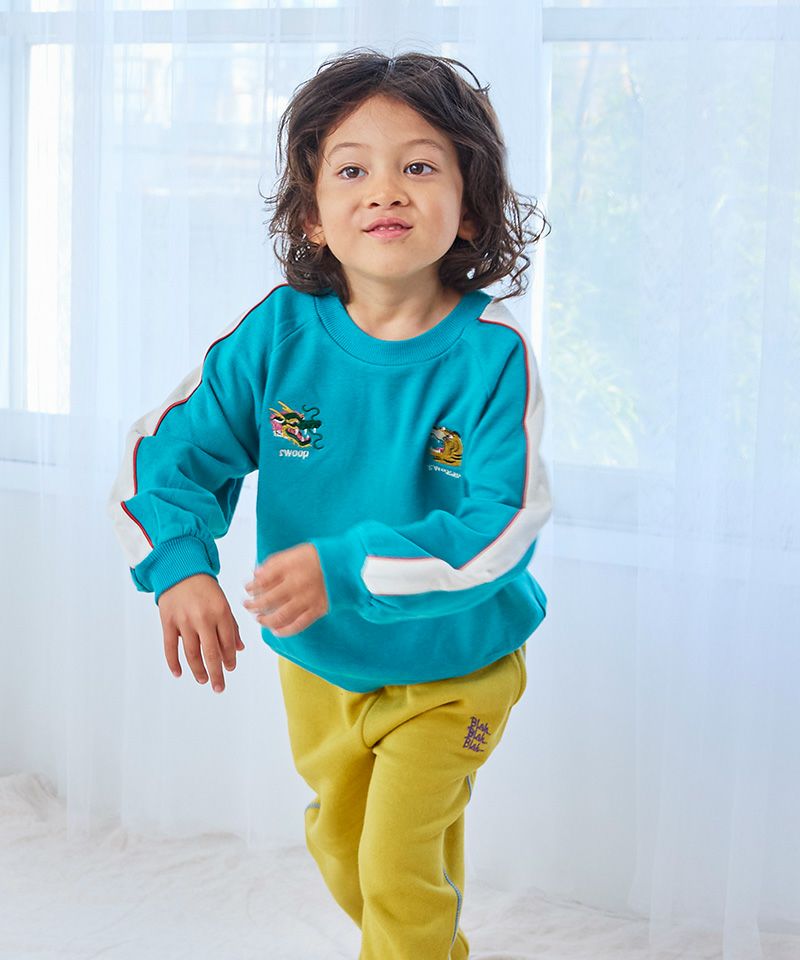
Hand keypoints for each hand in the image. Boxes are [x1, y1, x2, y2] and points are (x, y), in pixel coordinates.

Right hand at [157, 573, 244, 693]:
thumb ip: (231, 626)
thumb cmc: (205, 589)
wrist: (180, 569)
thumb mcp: (223, 603)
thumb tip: (239, 650)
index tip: (230, 668)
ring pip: (191, 653)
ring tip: (203, 680)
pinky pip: (170, 647)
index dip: (230, 658)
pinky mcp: (167, 621)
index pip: (228, 642)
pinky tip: (178, 673)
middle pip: (210, 652)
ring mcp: (184, 620)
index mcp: (220, 612)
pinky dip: (173, 662)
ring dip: (198, 670)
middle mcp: (203, 618)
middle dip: (216, 672)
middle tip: (219, 687)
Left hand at [243, 543, 328, 637]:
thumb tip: (256, 574)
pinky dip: (284, 630)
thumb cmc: (319, 557)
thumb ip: (275, 562)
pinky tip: (276, 630)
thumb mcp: (295, 552)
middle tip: (247, 606)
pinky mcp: (317, 609)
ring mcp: (307, 598)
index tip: (247, 589)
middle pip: (268, 600)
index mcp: (290, 567)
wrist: (346, 563)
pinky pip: (298, 624)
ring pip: (280, 615)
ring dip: (265, 620)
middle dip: (253, 605)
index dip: (252, 587)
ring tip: (259, 619)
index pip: (263, 580)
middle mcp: (297, 583)